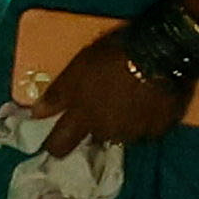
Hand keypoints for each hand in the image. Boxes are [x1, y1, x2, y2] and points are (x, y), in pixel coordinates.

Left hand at [29, 28, 192, 163]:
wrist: (162, 53)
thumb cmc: (114, 56)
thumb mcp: (77, 68)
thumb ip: (57, 94)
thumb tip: (35, 115)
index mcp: (84, 118)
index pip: (60, 145)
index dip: (54, 145)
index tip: (54, 143)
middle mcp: (108, 132)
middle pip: (94, 139)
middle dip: (93, 129)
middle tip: (101, 107)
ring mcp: (136, 133)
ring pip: (122, 135)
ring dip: (121, 124)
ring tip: (128, 101)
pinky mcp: (160, 128)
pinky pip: (148, 129)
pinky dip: (145, 120)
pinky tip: (148, 103)